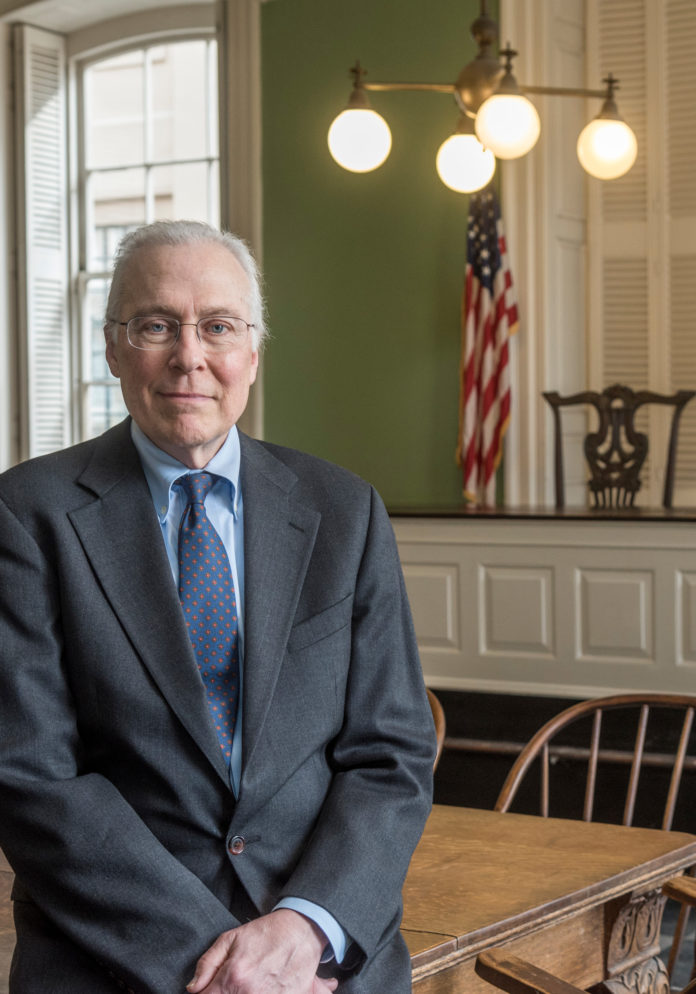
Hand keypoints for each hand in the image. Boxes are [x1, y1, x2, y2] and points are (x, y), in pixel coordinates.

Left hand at [186, 909, 339, 993]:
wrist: (301, 929)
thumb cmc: (265, 933)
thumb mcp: (230, 938)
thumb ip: (207, 964)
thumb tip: (193, 988)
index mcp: (234, 976)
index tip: (210, 990)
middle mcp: (250, 992)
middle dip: (226, 993)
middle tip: (235, 983)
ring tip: (251, 983)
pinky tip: (263, 987)